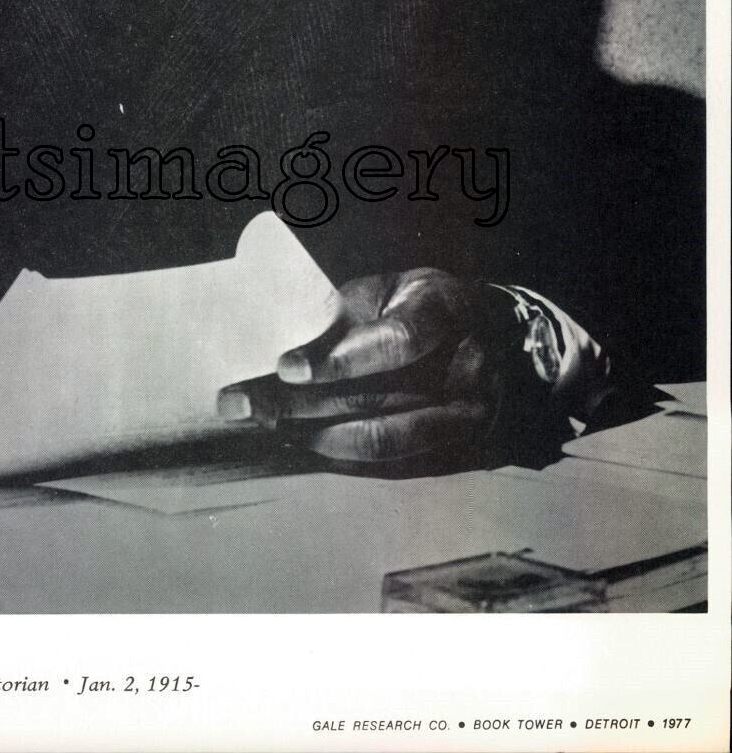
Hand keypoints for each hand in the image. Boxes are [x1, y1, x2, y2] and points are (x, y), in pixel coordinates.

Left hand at [217, 269, 504, 473]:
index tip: (286, 368)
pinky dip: (342, 459)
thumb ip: (351, 311)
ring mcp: (464, 420)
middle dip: (297, 405)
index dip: (340, 359)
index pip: (397, 341)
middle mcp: (463, 370)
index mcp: (446, 311)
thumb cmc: (436, 308)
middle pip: (374, 397)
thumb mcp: (401, 287)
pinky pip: (392, 466)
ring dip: (313, 437)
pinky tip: (303, 447)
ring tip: (265, 427)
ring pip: (381, 441)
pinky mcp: (457, 455)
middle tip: (240, 405)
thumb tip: (289, 342)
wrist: (513, 349)